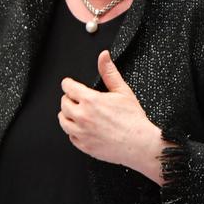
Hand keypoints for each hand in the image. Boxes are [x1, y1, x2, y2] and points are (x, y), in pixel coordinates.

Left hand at [58, 50, 164, 184]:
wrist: (139, 144)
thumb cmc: (133, 119)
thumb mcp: (122, 90)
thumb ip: (109, 72)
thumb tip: (103, 56)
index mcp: (90, 100)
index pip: (68, 87)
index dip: (68, 83)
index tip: (70, 84)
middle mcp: (82, 116)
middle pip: (63, 103)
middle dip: (69, 99)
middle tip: (77, 99)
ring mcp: (81, 133)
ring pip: (63, 121)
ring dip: (68, 115)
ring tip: (78, 113)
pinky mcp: (84, 146)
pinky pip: (71, 137)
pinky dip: (74, 132)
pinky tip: (84, 128)